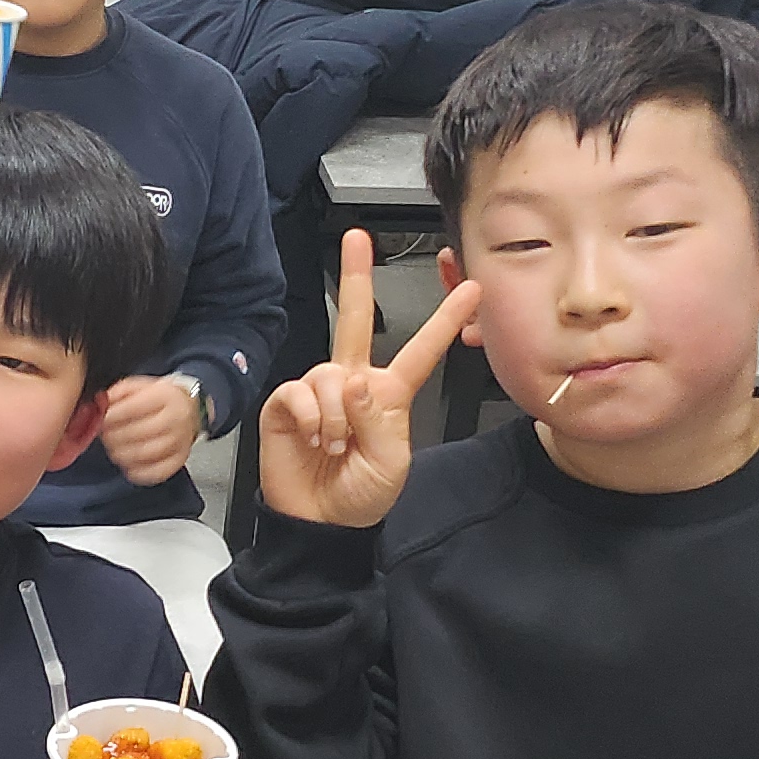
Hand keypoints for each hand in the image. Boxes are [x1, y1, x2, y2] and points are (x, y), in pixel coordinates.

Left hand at [96, 373, 203, 485]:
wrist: (189, 408)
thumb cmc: (160, 399)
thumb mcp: (140, 386)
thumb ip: (120, 392)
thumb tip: (103, 402)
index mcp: (167, 396)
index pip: (134, 408)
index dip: (113, 416)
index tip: (102, 420)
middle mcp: (177, 419)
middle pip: (139, 432)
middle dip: (115, 437)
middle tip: (105, 436)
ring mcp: (181, 441)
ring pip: (147, 454)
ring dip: (123, 454)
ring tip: (114, 450)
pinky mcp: (180, 459)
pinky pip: (158, 472)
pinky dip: (139, 473)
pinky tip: (128, 465)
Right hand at [252, 228, 480, 528]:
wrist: (321, 520)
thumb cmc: (361, 494)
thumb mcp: (391, 462)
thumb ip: (378, 419)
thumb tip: (353, 381)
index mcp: (388, 395)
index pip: (421, 351)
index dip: (446, 321)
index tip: (471, 291)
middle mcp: (353, 383)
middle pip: (358, 321)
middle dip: (357, 277)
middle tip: (355, 238)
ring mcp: (318, 390)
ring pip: (330, 375)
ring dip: (336, 417)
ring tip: (334, 445)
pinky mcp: (287, 402)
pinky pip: (300, 393)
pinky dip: (312, 419)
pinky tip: (314, 438)